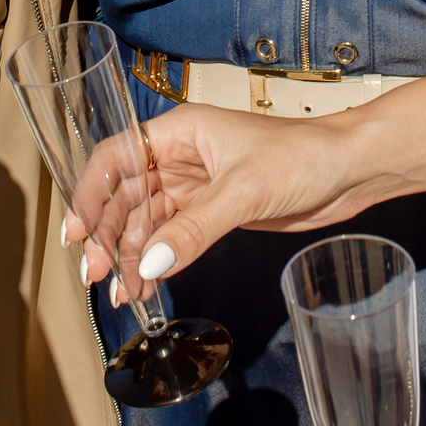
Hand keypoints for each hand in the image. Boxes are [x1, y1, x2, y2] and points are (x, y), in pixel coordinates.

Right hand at [67, 102, 387, 303]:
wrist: (349, 171)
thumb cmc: (303, 157)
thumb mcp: (244, 191)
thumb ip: (194, 229)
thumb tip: (148, 263)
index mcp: (180, 132)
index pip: (117, 157)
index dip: (90, 193)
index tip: (76, 232)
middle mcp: (180, 156)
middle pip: (125, 195)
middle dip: (106, 235)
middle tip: (96, 275)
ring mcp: (195, 186)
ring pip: (145, 222)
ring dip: (129, 256)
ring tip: (122, 294)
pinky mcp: (212, 211)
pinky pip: (170, 237)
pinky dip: (155, 261)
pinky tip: (144, 286)